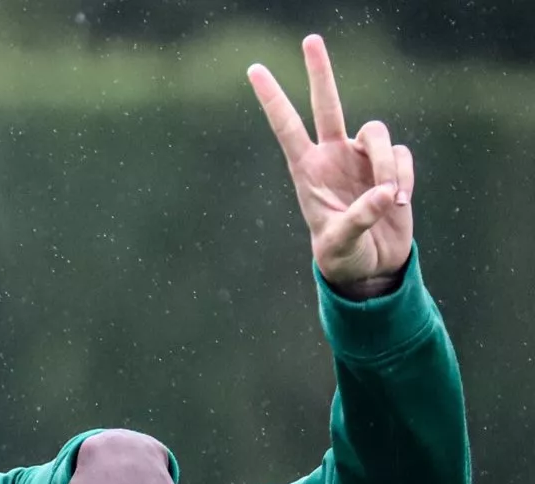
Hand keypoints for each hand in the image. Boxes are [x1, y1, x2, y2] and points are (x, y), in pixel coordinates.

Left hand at [249, 35, 414, 298]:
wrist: (369, 267)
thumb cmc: (342, 257)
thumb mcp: (341, 244)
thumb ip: (359, 219)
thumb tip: (386, 193)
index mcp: (307, 171)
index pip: (286, 127)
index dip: (273, 99)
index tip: (255, 70)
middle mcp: (333, 156)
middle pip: (328, 104)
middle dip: (320, 72)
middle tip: (309, 40)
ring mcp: (361, 158)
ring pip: (378, 134)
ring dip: (386, 165)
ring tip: (390, 199)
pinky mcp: (389, 165)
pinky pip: (401, 156)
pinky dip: (404, 177)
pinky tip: (399, 203)